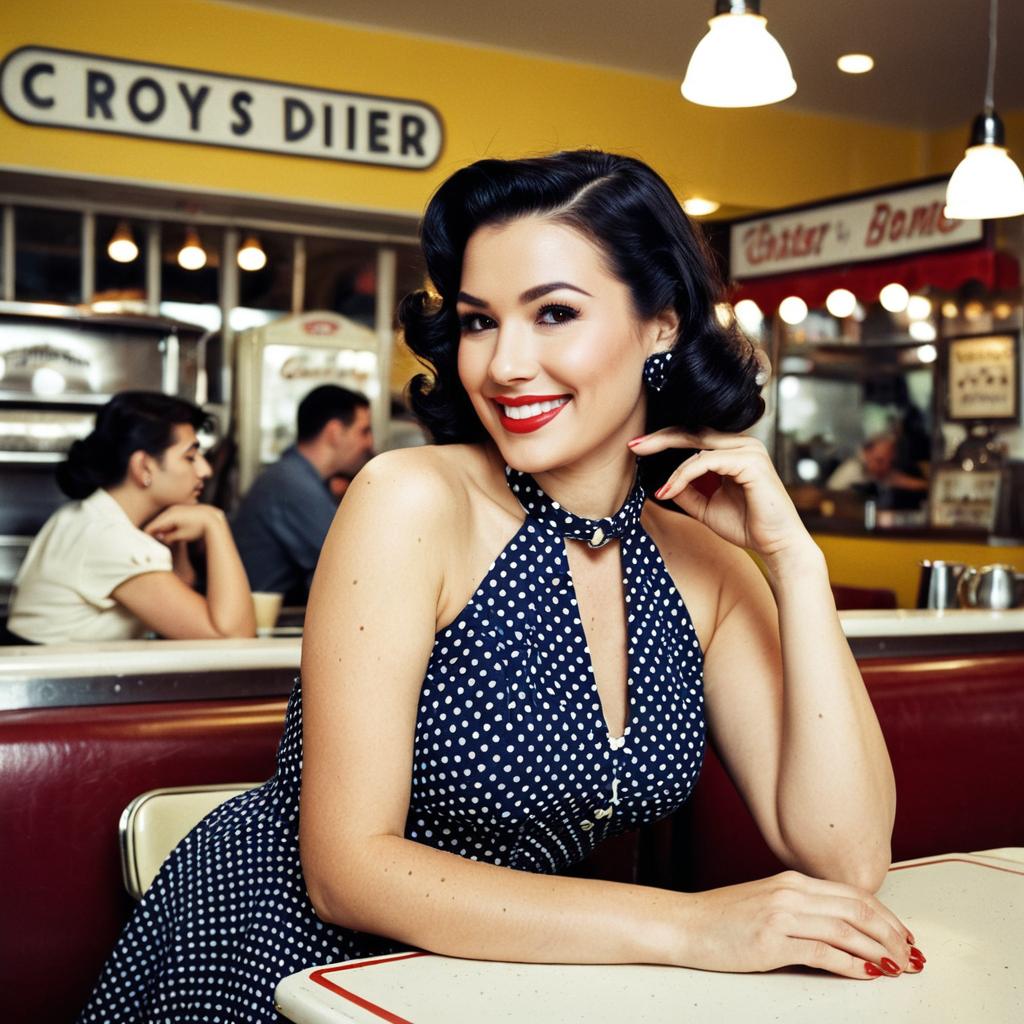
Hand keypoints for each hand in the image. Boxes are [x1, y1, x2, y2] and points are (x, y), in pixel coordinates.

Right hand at [144, 504, 224, 545]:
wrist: (213, 518)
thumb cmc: (198, 528)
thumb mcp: (182, 536)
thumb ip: (169, 537)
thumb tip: (161, 538)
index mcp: (169, 516)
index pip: (152, 526)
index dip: (147, 535)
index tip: (144, 543)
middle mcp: (171, 510)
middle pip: (157, 522)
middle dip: (155, 532)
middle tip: (152, 542)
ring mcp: (176, 508)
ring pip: (164, 519)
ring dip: (163, 528)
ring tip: (164, 538)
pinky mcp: (182, 509)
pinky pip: (171, 517)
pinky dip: (169, 524)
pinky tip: (172, 532)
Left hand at [629, 429, 810, 566]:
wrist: (777, 546)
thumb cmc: (746, 526)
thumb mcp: (704, 506)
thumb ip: (685, 490)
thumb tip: (659, 480)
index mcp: (734, 450)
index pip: (694, 435)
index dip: (664, 439)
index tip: (636, 447)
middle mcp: (742, 444)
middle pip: (692, 430)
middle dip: (659, 438)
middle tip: (633, 445)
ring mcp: (748, 450)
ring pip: (697, 446)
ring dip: (671, 465)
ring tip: (657, 484)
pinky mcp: (750, 462)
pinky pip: (706, 461)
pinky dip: (683, 475)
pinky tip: (669, 491)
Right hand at [683, 870, 923, 978]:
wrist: (684, 924)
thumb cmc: (721, 919)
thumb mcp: (766, 904)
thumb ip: (801, 910)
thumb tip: (840, 931)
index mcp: (792, 881)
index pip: (853, 894)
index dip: (886, 915)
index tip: (905, 935)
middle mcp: (791, 892)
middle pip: (857, 909)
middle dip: (892, 933)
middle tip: (913, 955)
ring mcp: (781, 915)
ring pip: (846, 930)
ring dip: (879, 951)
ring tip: (899, 967)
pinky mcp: (772, 941)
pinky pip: (823, 952)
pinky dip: (851, 964)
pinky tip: (867, 973)